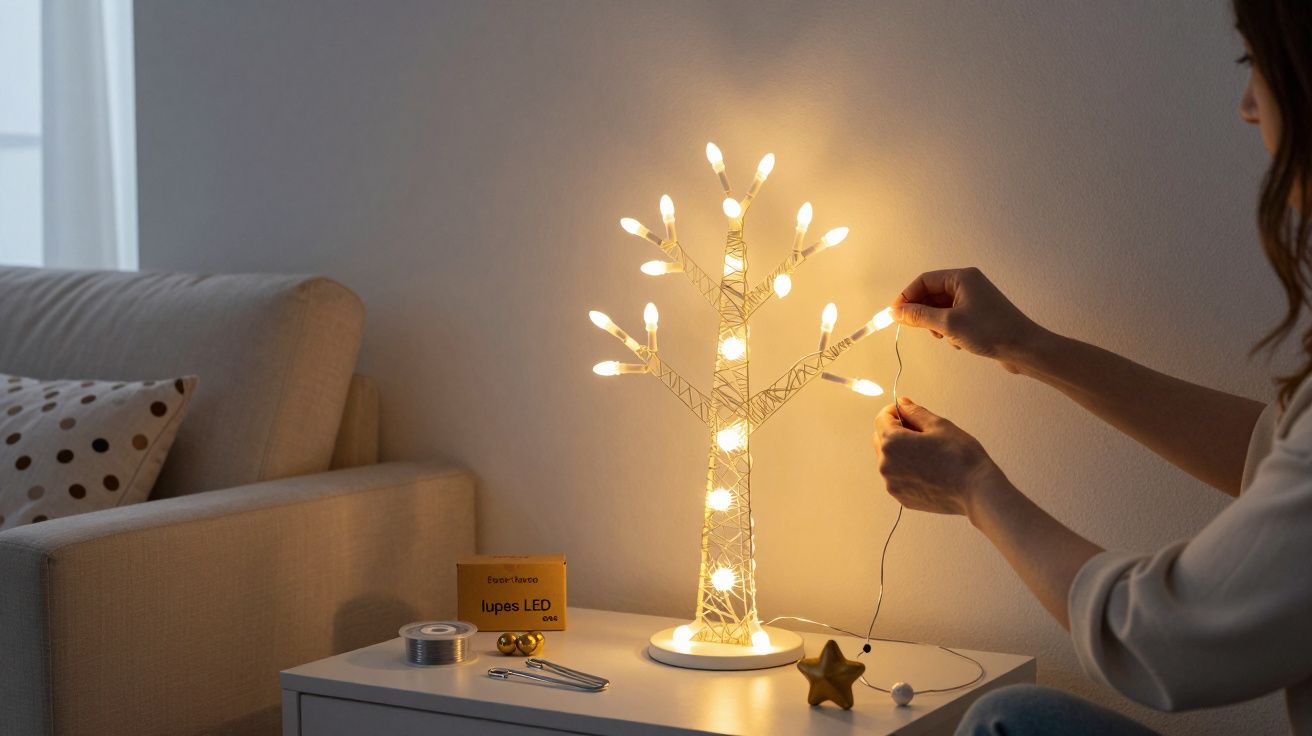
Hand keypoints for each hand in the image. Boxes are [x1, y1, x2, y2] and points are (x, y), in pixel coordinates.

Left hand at [873, 397, 1005, 515]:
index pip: (882, 419)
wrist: (976, 490)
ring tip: (927, 453)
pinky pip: (897, 477)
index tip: (906, 411)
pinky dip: (906, 470)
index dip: (894, 411)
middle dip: (896, 431)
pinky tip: (927, 469)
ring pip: (888, 459)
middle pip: (881, 439)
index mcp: (892, 443)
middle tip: (921, 432)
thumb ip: (914, 412)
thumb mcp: (938, 425)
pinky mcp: (901, 497)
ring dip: (900, 451)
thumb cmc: (960, 457)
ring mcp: (892, 483)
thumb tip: (902, 403)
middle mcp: (886, 465)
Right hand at [891, 267, 1044, 372]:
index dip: (906, 297)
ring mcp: (974, 299)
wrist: (1024, 348)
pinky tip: (957, 341)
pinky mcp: (978, 314)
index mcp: (961, 277)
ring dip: (935, 323)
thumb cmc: (990, 331)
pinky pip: (953, 317)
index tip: (895, 315)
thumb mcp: (948, 324)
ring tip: (943, 337)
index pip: (924, 280)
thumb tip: (896, 312)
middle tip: (917, 329)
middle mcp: (968, 284)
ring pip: (941, 307)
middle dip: (922, 312)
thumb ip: (919, 316)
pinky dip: (948, 329)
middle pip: (931, 293)